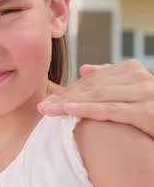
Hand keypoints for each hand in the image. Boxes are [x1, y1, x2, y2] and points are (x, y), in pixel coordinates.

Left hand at [38, 60, 153, 136]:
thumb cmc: (148, 118)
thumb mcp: (131, 96)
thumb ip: (110, 81)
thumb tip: (85, 69)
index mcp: (133, 71)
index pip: (92, 79)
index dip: (69, 90)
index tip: (48, 100)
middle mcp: (141, 78)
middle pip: (93, 86)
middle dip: (65, 97)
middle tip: (42, 106)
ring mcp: (146, 94)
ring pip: (98, 96)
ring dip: (69, 103)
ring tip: (48, 110)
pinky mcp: (147, 112)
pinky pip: (111, 110)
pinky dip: (87, 110)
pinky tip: (68, 112)